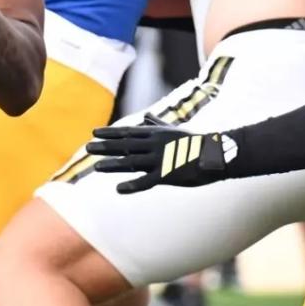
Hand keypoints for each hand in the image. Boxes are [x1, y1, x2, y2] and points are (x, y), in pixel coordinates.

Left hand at [85, 124, 235, 193]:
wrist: (217, 155)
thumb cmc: (195, 143)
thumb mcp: (173, 130)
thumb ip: (156, 124)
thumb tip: (145, 116)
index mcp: (156, 134)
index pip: (128, 132)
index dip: (110, 132)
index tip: (94, 132)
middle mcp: (155, 144)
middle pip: (126, 145)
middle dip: (106, 147)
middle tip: (87, 147)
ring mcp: (161, 159)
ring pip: (132, 162)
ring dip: (113, 165)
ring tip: (96, 167)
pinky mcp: (168, 174)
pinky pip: (147, 181)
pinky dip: (133, 185)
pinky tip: (119, 189)